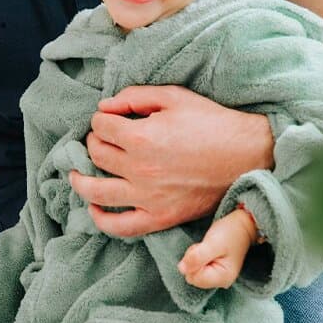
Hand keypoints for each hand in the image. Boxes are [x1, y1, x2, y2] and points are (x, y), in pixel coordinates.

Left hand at [69, 85, 272, 237]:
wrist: (246, 155)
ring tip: (76, 174)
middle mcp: (139, 169)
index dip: (101, 118)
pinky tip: (95, 207)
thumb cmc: (211, 122)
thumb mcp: (173, 96)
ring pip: (97, 191)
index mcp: (141, 137)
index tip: (108, 118)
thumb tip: (105, 106)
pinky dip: (101, 219)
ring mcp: (148, 197)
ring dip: (80, 181)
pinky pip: (121, 227)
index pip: (100, 127)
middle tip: (102, 139)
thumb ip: (135, 97)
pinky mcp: (160, 217)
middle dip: (94, 142)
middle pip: (96, 155)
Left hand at [177, 208, 257, 288]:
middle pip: (192, 276)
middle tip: (205, 247)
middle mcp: (221, 282)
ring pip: (193, 272)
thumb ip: (197, 257)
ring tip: (208, 247)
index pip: (193, 277)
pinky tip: (207, 250)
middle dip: (193, 260)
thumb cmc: (230, 233)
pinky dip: (198, 258)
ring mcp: (218, 278)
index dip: (192, 261)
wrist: (242, 226)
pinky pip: (197, 268)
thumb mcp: (212, 243)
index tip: (204, 249)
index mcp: (222, 278)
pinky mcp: (214, 272)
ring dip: (195, 257)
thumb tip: (181, 269)